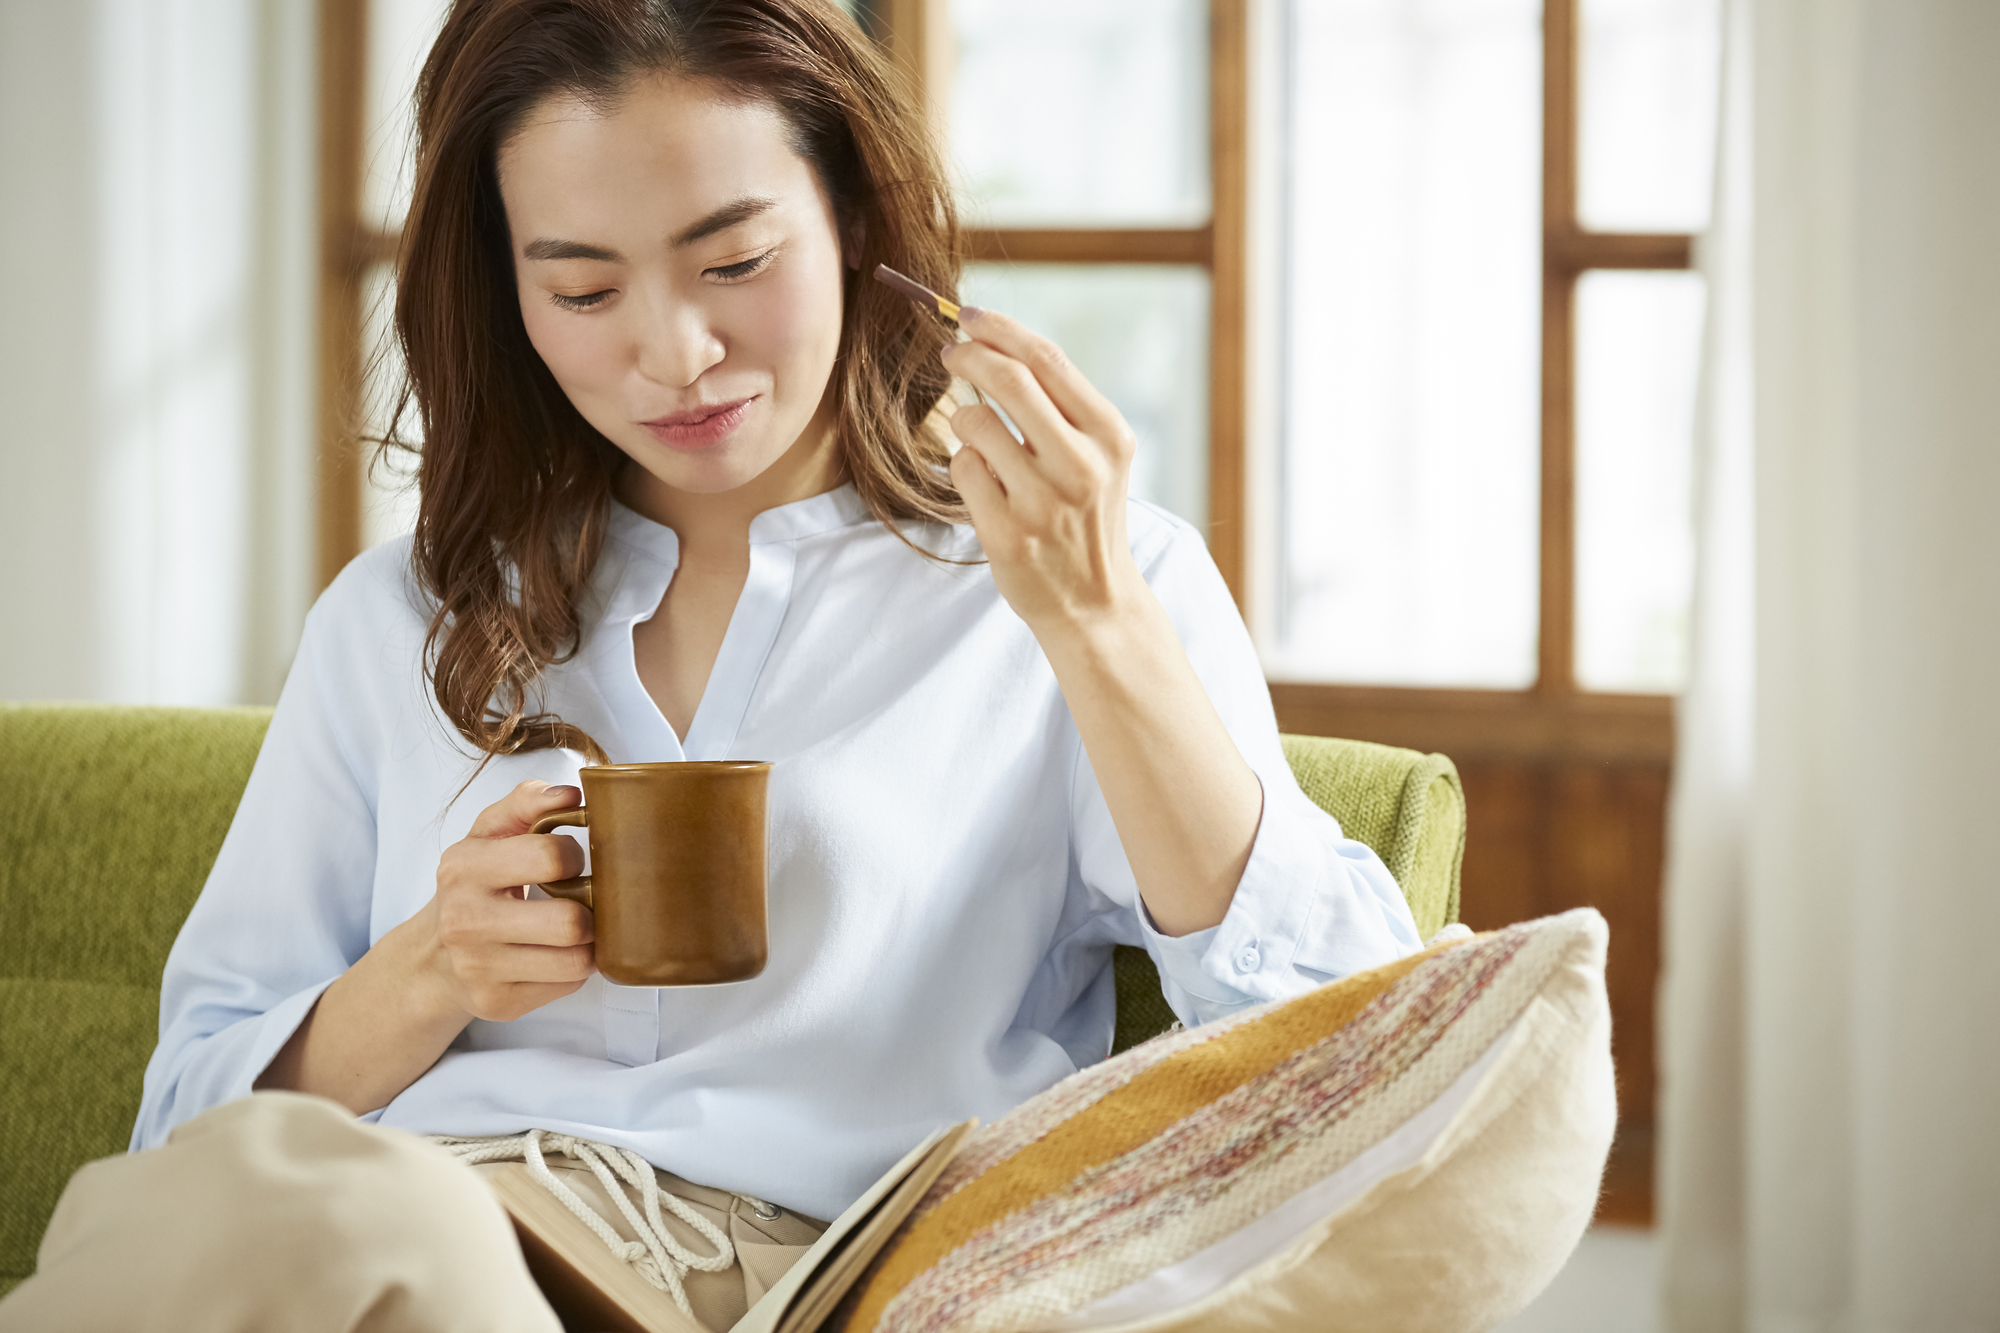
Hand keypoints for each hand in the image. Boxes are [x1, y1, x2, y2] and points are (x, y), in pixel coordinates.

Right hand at [417, 779, 595, 1022]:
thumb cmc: (474, 885)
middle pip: (570, 921)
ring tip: (572, 928)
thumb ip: (526, 803)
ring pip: (577, 960)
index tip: (567, 861)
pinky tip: (554, 954)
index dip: (574, 856)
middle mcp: (465, 921)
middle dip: (588, 909)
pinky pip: (568, 985)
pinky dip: (573, 969)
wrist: (432, 956)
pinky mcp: (498, 1003)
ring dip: (587, 942)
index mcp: (463, 867)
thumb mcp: (488, 835)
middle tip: (579, 900)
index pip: (551, 857)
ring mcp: (480, 968)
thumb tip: (569, 794)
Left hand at [940, 310, 1146, 636]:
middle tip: (949, 353)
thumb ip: (1061, 405)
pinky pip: (961, 468)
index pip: (1047, 359)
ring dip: (965, 419)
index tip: (969, 315)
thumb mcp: (1099, 456)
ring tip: (981, 439)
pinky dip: (963, 464)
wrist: (1095, 601)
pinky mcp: (1007, 534)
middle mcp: (1081, 465)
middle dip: (968, 355)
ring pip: (975, 422)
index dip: (1001, 328)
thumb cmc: (1088, 517)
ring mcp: (1042, 502)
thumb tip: (997, 342)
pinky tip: (984, 484)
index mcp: (1109, 436)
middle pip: (1008, 379)